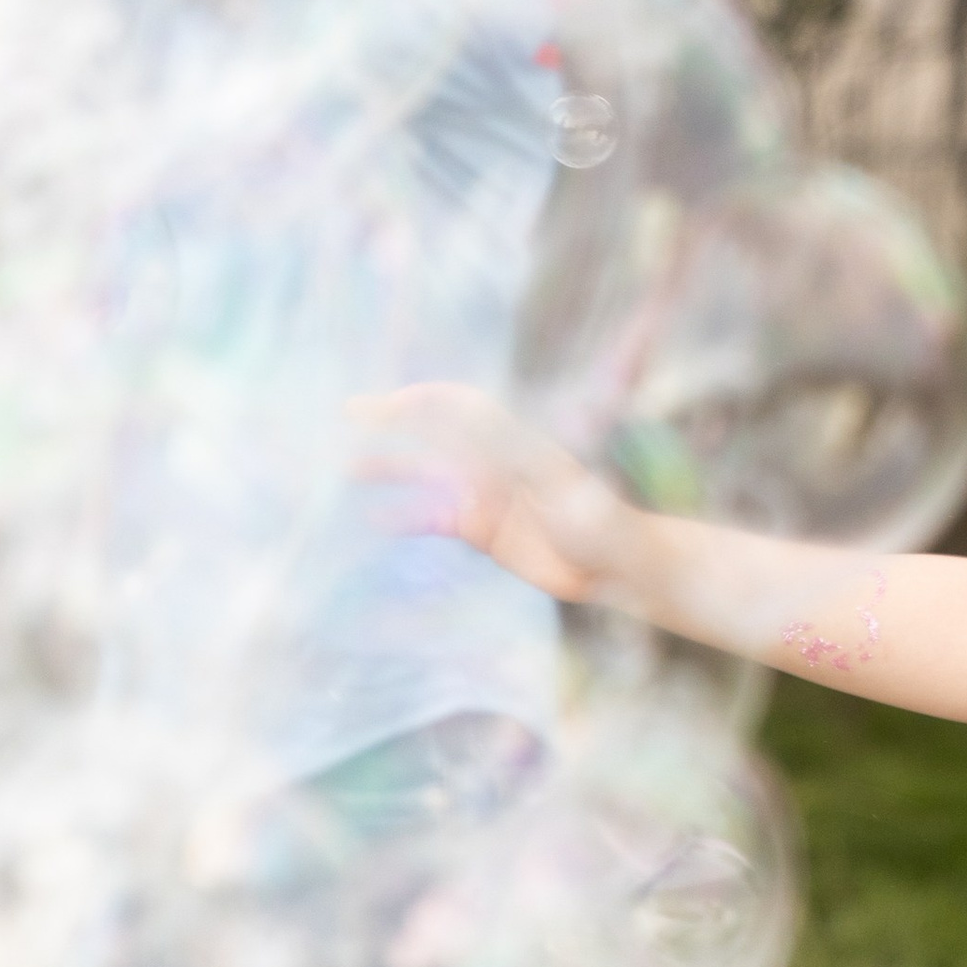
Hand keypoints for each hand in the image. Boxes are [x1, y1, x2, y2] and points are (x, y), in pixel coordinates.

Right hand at [349, 382, 626, 603]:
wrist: (618, 566)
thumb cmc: (602, 520)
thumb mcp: (562, 485)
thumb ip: (519, 457)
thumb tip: (477, 429)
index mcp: (513, 440)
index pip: (459, 407)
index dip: (423, 400)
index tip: (387, 406)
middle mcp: (493, 460)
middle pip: (434, 431)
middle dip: (393, 419)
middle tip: (350, 413)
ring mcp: (485, 493)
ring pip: (427, 473)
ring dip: (390, 467)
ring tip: (348, 467)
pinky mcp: (482, 529)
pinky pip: (434, 517)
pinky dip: (405, 516)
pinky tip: (375, 519)